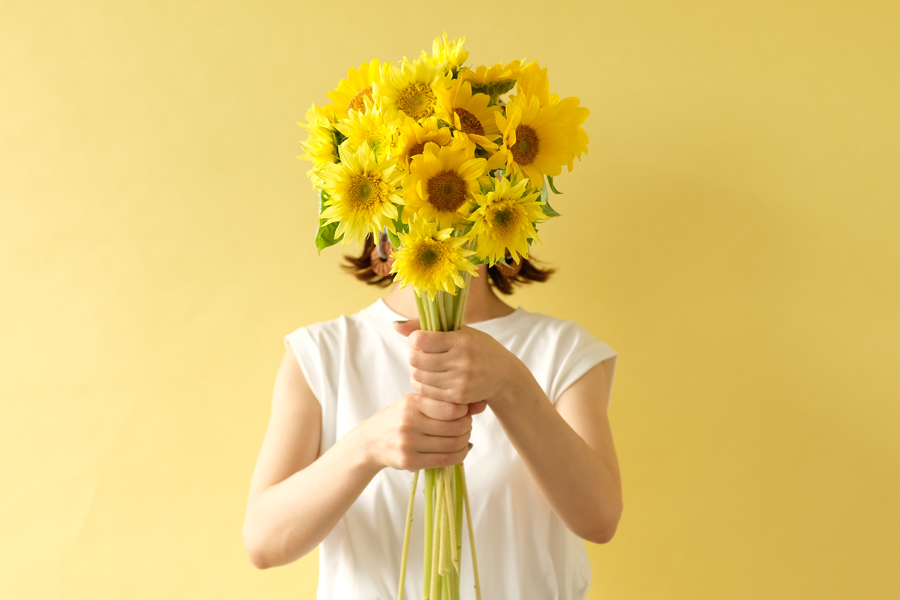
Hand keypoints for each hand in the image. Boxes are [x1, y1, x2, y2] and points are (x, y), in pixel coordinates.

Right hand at [361, 392, 486, 471]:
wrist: (371, 441)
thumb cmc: (400, 418)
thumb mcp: (417, 403)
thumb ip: (447, 402)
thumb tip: (482, 404)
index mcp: (412, 403)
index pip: (451, 408)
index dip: (464, 411)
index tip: (463, 412)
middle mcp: (409, 423)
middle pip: (455, 427)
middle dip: (467, 427)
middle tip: (466, 425)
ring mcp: (408, 444)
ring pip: (452, 445)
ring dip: (465, 441)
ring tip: (462, 437)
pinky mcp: (410, 462)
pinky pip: (444, 460)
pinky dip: (459, 455)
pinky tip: (459, 450)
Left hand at [393, 319, 521, 405]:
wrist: (504, 376)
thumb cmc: (478, 348)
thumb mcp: (459, 331)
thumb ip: (426, 327)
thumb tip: (395, 325)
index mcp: (462, 340)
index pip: (420, 340)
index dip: (414, 340)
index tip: (421, 340)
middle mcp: (462, 360)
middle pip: (416, 360)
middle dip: (414, 356)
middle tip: (422, 354)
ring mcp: (460, 381)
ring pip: (418, 377)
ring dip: (416, 371)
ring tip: (426, 367)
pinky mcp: (458, 397)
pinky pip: (426, 392)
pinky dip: (423, 385)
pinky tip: (431, 379)